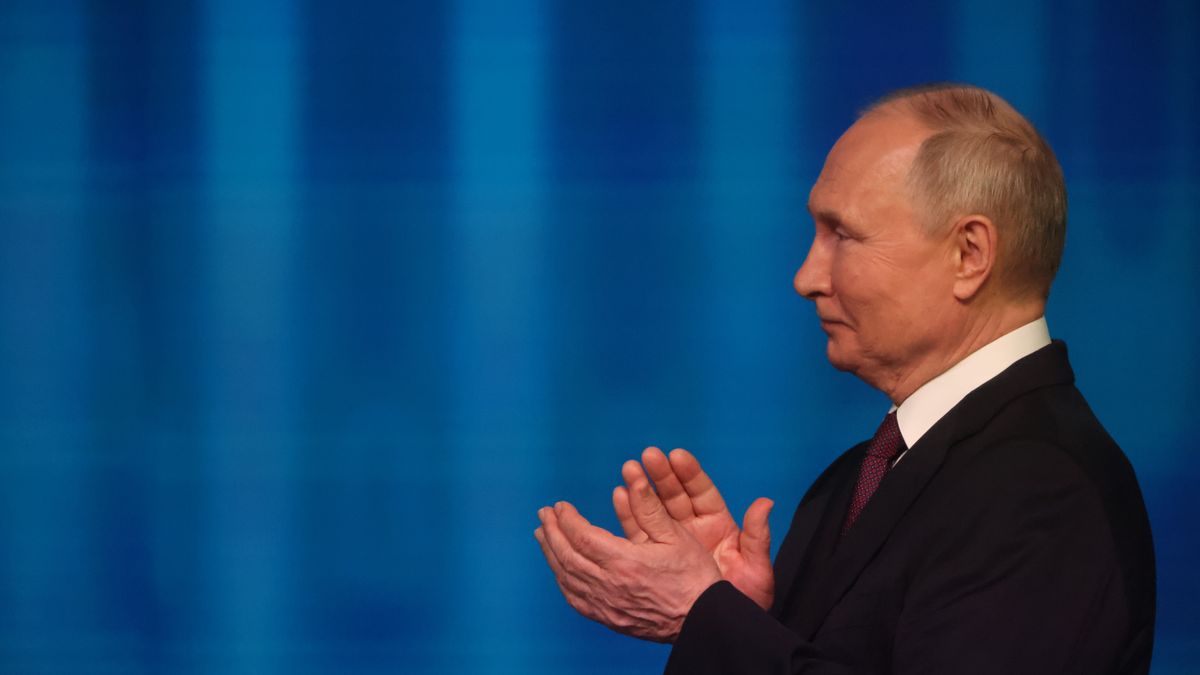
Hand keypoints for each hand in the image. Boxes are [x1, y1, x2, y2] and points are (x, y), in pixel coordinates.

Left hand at [534, 472, 722, 642]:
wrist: (702, 620)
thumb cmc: (693, 577)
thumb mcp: (676, 536)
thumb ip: (649, 507)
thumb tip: (633, 476)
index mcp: (625, 563)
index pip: (582, 537)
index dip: (567, 519)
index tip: (560, 505)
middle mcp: (609, 586)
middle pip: (567, 556)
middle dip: (552, 532)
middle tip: (544, 514)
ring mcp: (606, 605)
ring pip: (567, 578)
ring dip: (551, 554)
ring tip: (544, 535)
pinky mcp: (608, 618)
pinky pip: (575, 598)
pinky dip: (563, 578)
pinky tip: (560, 567)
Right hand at [613, 447, 774, 610]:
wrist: (724, 630)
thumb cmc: (746, 600)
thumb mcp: (756, 568)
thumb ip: (757, 536)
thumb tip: (766, 503)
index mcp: (719, 527)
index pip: (702, 494)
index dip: (690, 474)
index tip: (676, 455)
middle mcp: (695, 530)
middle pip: (676, 496)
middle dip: (662, 475)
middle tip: (648, 456)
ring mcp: (674, 543)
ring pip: (656, 510)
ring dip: (642, 489)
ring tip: (629, 469)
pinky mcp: (656, 558)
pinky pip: (641, 533)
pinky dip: (630, 515)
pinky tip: (619, 495)